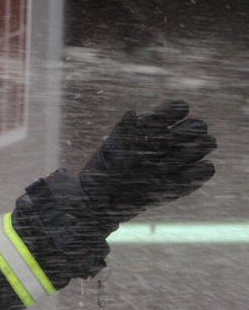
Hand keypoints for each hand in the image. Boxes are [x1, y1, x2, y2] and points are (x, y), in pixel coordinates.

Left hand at [78, 99, 215, 230]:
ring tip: (168, 165)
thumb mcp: (109, 151)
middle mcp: (170, 140)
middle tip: (164, 149)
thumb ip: (122, 132)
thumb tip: (132, 113)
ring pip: (207, 144)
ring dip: (194, 151)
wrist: (102, 201)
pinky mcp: (184, 180)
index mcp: (152, 127)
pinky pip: (206, 170)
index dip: (173, 113)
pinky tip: (175, 180)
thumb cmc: (103, 172)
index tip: (157, 127)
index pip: (178, 108)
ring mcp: (179, 160)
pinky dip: (197, 173)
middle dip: (186, 134)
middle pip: (198, 126)